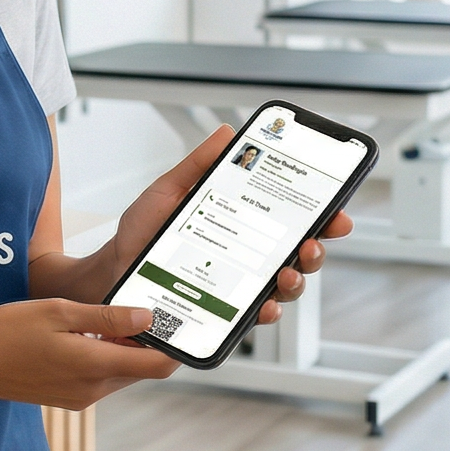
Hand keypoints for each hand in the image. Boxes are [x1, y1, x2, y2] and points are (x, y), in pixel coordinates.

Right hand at [0, 299, 177, 410]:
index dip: (174, 345)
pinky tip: (88, 333)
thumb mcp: (58, 313)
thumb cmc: (7, 332)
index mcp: (95, 367)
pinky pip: (101, 377)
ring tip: (115, 315)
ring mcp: (81, 397)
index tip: (180, 321)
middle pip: (142, 369)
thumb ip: (106, 317)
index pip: (156, 365)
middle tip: (148, 306)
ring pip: (122, 372)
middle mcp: (94, 390)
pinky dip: (105, 357)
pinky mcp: (69, 398)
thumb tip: (147, 318)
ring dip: (125, 348)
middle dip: (149, 342)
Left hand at [105, 126, 354, 326]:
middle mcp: (249, 255)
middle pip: (300, 253)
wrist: (112, 271)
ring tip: (287, 273)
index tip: (337, 210)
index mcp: (244, 223)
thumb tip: (227, 134)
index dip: (322, 216)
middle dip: (317, 248)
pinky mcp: (225, 312)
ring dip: (298, 280)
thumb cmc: (141, 232)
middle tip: (312, 242)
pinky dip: (268, 311)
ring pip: (286, 286)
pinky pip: (256, 316)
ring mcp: (240, 285)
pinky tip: (265, 305)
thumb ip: (198, 165)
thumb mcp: (168, 191)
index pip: (292, 218)